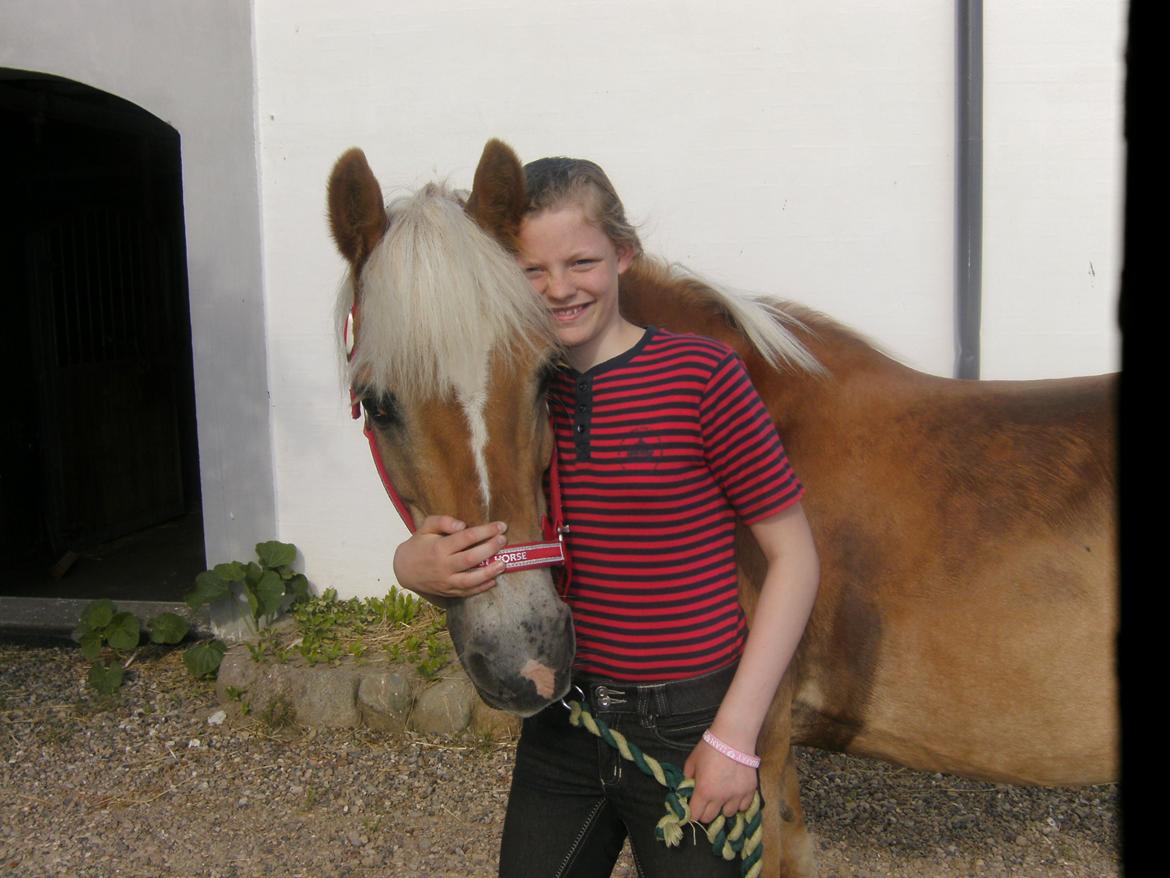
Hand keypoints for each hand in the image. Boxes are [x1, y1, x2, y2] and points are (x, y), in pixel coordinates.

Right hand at [392, 515, 507, 600]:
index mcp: (439, 547)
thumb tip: (462, 525)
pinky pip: (467, 592)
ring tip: (503, 563)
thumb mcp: (425, 527)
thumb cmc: (419, 544)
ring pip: (470, 579)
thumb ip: (442, 521)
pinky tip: (493, 581)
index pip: (466, 538)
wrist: (404, 569)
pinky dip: (481, 588)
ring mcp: (446, 581)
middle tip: (504, 540)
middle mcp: (443, 566)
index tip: (500, 526)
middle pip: (471, 558)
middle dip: (490, 548)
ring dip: (489, 572)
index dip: (486, 531)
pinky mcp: (448, 592)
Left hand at [683, 733, 758, 824]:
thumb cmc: (710, 747)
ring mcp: (736, 796)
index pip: (695, 815)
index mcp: (704, 791)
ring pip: (728, 814)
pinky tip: (735, 794)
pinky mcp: (750, 791)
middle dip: (705, 812)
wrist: (733, 738)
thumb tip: (688, 786)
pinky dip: (738, 803)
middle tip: (706, 803)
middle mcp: (720, 798)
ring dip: (723, 807)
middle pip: (710, 818)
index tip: (693, 809)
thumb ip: (688, 776)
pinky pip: (744, 806)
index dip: (692, 813)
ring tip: (723, 797)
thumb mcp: (692, 760)